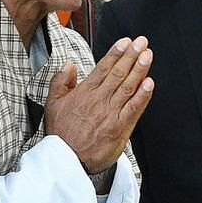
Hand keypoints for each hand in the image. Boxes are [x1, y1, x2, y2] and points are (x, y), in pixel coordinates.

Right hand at [44, 36, 153, 172]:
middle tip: (142, 43)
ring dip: (140, 69)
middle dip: (131, 55)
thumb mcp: (52, 104)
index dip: (116, 53)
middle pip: (118, 73)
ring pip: (128, 87)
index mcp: (84, 92)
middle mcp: (99, 100)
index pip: (103, 67)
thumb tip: (69, 65)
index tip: (126, 42)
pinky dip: (142, 95)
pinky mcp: (119, 128)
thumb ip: (60, 82)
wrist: (66, 160)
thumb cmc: (61, 135)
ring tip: (147, 55)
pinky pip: (133, 108)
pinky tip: (149, 84)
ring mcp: (110, 113)